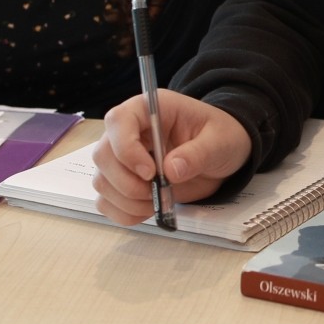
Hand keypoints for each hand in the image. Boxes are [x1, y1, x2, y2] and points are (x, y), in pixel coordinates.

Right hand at [93, 90, 252, 224]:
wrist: (222, 155)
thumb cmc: (221, 136)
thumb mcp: (220, 141)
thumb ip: (197, 153)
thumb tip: (171, 170)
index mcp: (149, 109)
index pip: (118, 121)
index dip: (126, 148)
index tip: (150, 172)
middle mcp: (128, 132)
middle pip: (102, 155)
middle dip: (127, 182)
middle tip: (157, 192)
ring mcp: (122, 159)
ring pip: (101, 181)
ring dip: (127, 201)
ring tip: (158, 201)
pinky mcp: (124, 183)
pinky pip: (107, 202)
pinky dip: (124, 213)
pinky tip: (148, 210)